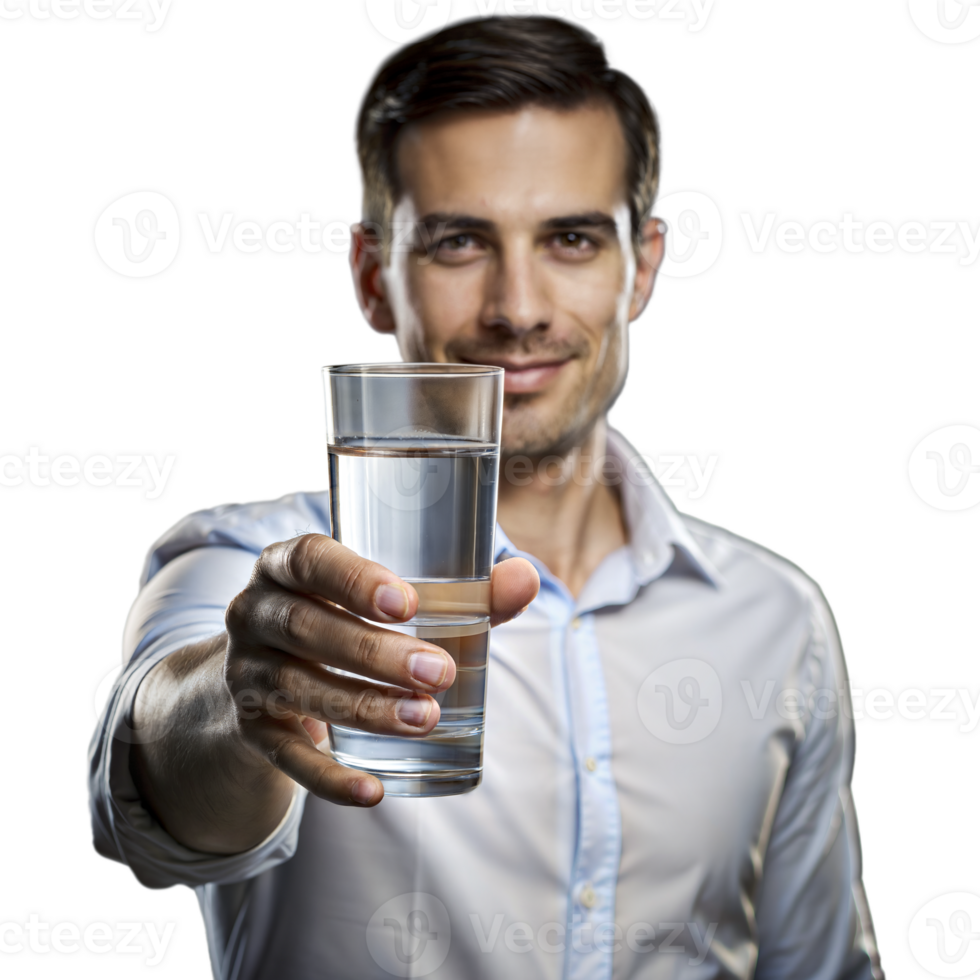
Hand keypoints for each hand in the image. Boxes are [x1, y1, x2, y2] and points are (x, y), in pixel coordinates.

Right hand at [224, 534, 538, 807]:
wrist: (262, 675)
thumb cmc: (344, 619)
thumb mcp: (383, 598)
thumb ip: (460, 592)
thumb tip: (527, 579)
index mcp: (286, 566)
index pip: (309, 560)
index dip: (353, 579)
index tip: (406, 603)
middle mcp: (255, 613)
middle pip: (306, 628)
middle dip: (375, 653)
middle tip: (439, 672)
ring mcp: (246, 673)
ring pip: (299, 689)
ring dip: (364, 708)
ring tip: (424, 720)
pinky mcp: (251, 729)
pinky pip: (286, 756)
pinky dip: (329, 777)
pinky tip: (372, 790)